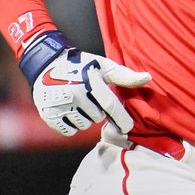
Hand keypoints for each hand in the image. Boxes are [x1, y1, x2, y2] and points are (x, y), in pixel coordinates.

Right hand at [21, 31, 151, 136]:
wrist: (47, 63)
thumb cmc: (81, 65)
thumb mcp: (104, 66)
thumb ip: (125, 76)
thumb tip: (148, 78)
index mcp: (90, 81)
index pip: (111, 106)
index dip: (121, 119)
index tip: (128, 128)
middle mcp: (74, 93)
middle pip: (97, 118)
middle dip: (97, 112)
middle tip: (89, 98)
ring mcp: (60, 105)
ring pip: (83, 126)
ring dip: (84, 118)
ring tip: (77, 102)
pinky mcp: (49, 115)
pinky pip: (69, 131)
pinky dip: (70, 124)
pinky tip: (67, 110)